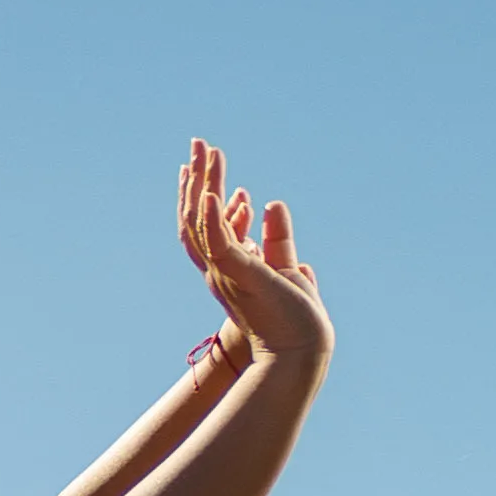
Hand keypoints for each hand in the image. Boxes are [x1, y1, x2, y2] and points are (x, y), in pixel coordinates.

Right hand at [177, 137, 331, 373]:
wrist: (299, 352)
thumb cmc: (295, 319)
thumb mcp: (286, 266)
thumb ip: (277, 237)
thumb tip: (273, 204)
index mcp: (228, 269)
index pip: (203, 227)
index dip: (198, 194)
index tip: (200, 164)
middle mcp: (220, 270)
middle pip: (196, 219)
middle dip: (196, 179)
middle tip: (198, 142)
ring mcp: (228, 275)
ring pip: (204, 226)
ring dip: (203, 187)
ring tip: (206, 154)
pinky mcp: (243, 278)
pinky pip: (222, 246)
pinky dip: (216, 219)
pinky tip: (215, 192)